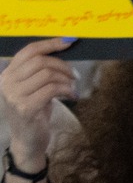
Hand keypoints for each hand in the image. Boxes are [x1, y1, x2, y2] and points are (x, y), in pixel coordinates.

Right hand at [0, 37, 78, 171]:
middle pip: (40, 61)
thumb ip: (41, 72)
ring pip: (47, 75)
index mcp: (8, 74)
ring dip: (66, 80)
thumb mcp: (35, 88)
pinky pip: (52, 89)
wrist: (28, 141)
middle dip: (63, 66)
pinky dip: (67, 90)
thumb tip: (63, 52)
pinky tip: (72, 96)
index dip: (50, 43)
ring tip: (73, 88)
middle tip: (75, 76)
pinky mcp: (26, 108)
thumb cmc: (35, 112)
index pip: (29, 51)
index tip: (69, 40)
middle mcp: (7, 82)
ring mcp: (14, 95)